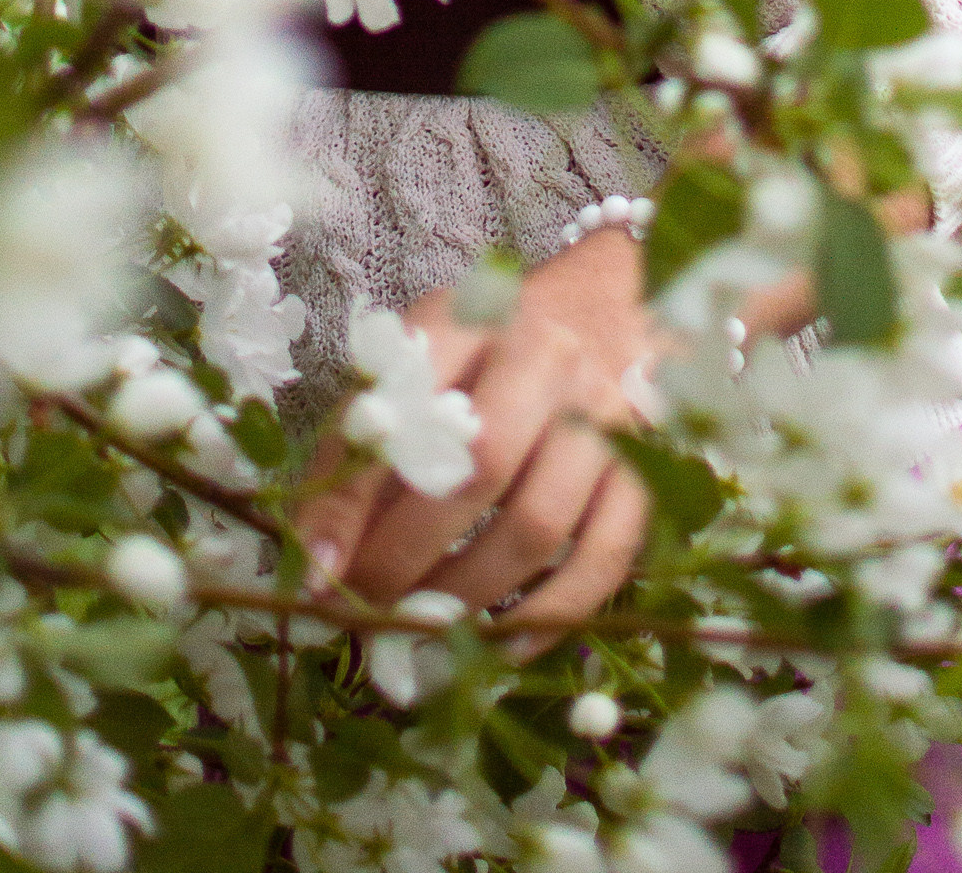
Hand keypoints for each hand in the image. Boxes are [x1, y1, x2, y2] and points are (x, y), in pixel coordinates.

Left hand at [299, 226, 653, 645]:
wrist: (605, 315)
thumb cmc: (484, 357)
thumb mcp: (411, 371)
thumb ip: (358, 453)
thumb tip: (314, 568)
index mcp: (473, 320)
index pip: (403, 409)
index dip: (352, 500)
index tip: (314, 576)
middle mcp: (548, 358)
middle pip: (478, 471)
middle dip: (408, 558)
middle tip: (365, 611)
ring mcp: (606, 416)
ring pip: (537, 527)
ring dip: (466, 597)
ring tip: (418, 631)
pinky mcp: (647, 472)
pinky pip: (603, 560)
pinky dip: (549, 616)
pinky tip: (501, 646)